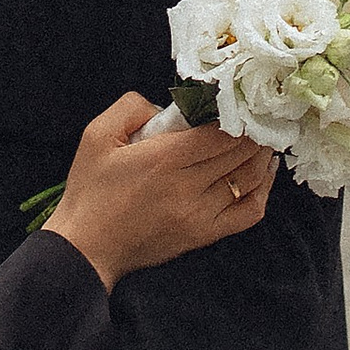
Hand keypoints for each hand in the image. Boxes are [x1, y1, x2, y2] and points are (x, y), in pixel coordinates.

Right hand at [43, 93, 276, 287]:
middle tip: (258, 115)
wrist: (86, 248)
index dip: (238, 114)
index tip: (241, 101)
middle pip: (239, 152)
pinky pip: (249, 212)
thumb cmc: (90, 191)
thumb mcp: (96, 135)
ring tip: (263, 137)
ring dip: (262, 155)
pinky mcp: (204, 235)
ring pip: (249, 178)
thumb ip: (130, 108)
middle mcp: (187, 187)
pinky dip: (263, 189)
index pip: (220, 132)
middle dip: (254, 130)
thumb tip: (165, 107)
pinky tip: (263, 172)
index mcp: (163, 158)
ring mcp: (199, 214)